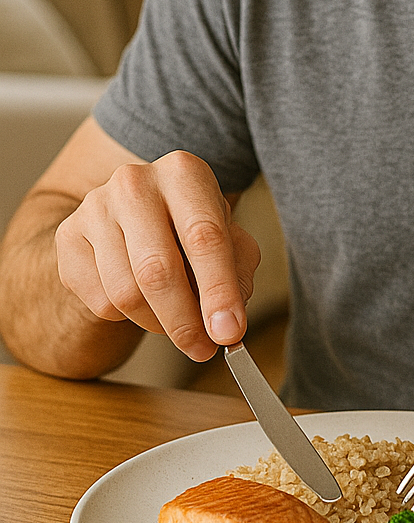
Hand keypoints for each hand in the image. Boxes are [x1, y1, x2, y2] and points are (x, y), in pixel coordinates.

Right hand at [54, 151, 260, 361]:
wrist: (126, 216)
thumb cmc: (185, 227)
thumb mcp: (226, 235)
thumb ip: (237, 270)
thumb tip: (227, 320)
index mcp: (183, 173)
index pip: (204, 237)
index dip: (218, 291)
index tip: (229, 332)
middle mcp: (135, 183)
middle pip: (157, 270)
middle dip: (184, 321)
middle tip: (203, 349)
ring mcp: (95, 208)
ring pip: (125, 293)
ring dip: (157, 323)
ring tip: (175, 319)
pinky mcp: (67, 237)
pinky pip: (100, 302)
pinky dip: (127, 317)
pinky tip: (141, 298)